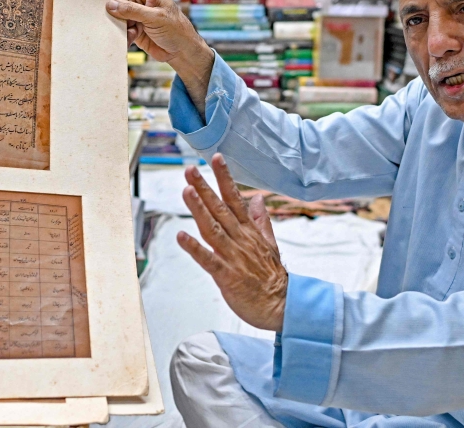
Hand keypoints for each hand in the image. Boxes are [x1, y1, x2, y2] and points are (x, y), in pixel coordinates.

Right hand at [106, 0, 214, 114]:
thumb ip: (132, 10)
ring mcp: (137, 16)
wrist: (182, 52)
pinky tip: (130, 37)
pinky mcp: (134, 29)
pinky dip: (122, 33)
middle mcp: (142, 1)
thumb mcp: (155, 17)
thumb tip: (111, 4)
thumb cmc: (176, 30)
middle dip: (111, 3)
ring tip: (120, 26)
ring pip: (118, 14)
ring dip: (116, 21)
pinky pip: (121, 28)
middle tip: (100, 7)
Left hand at [177, 153, 287, 331]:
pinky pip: (208, 259)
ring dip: (199, 210)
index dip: (225, 178)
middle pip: (220, 209)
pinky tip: (181, 236)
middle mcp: (240, 239)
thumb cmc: (272, 276)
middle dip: (204, 188)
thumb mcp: (269, 243)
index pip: (235, 198)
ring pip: (213, 229)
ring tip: (187, 192)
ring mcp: (233, 256)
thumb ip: (260, 220)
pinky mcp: (226, 276)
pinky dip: (195, 248)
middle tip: (190, 170)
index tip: (215, 158)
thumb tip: (257, 198)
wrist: (282, 305)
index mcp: (248, 231)